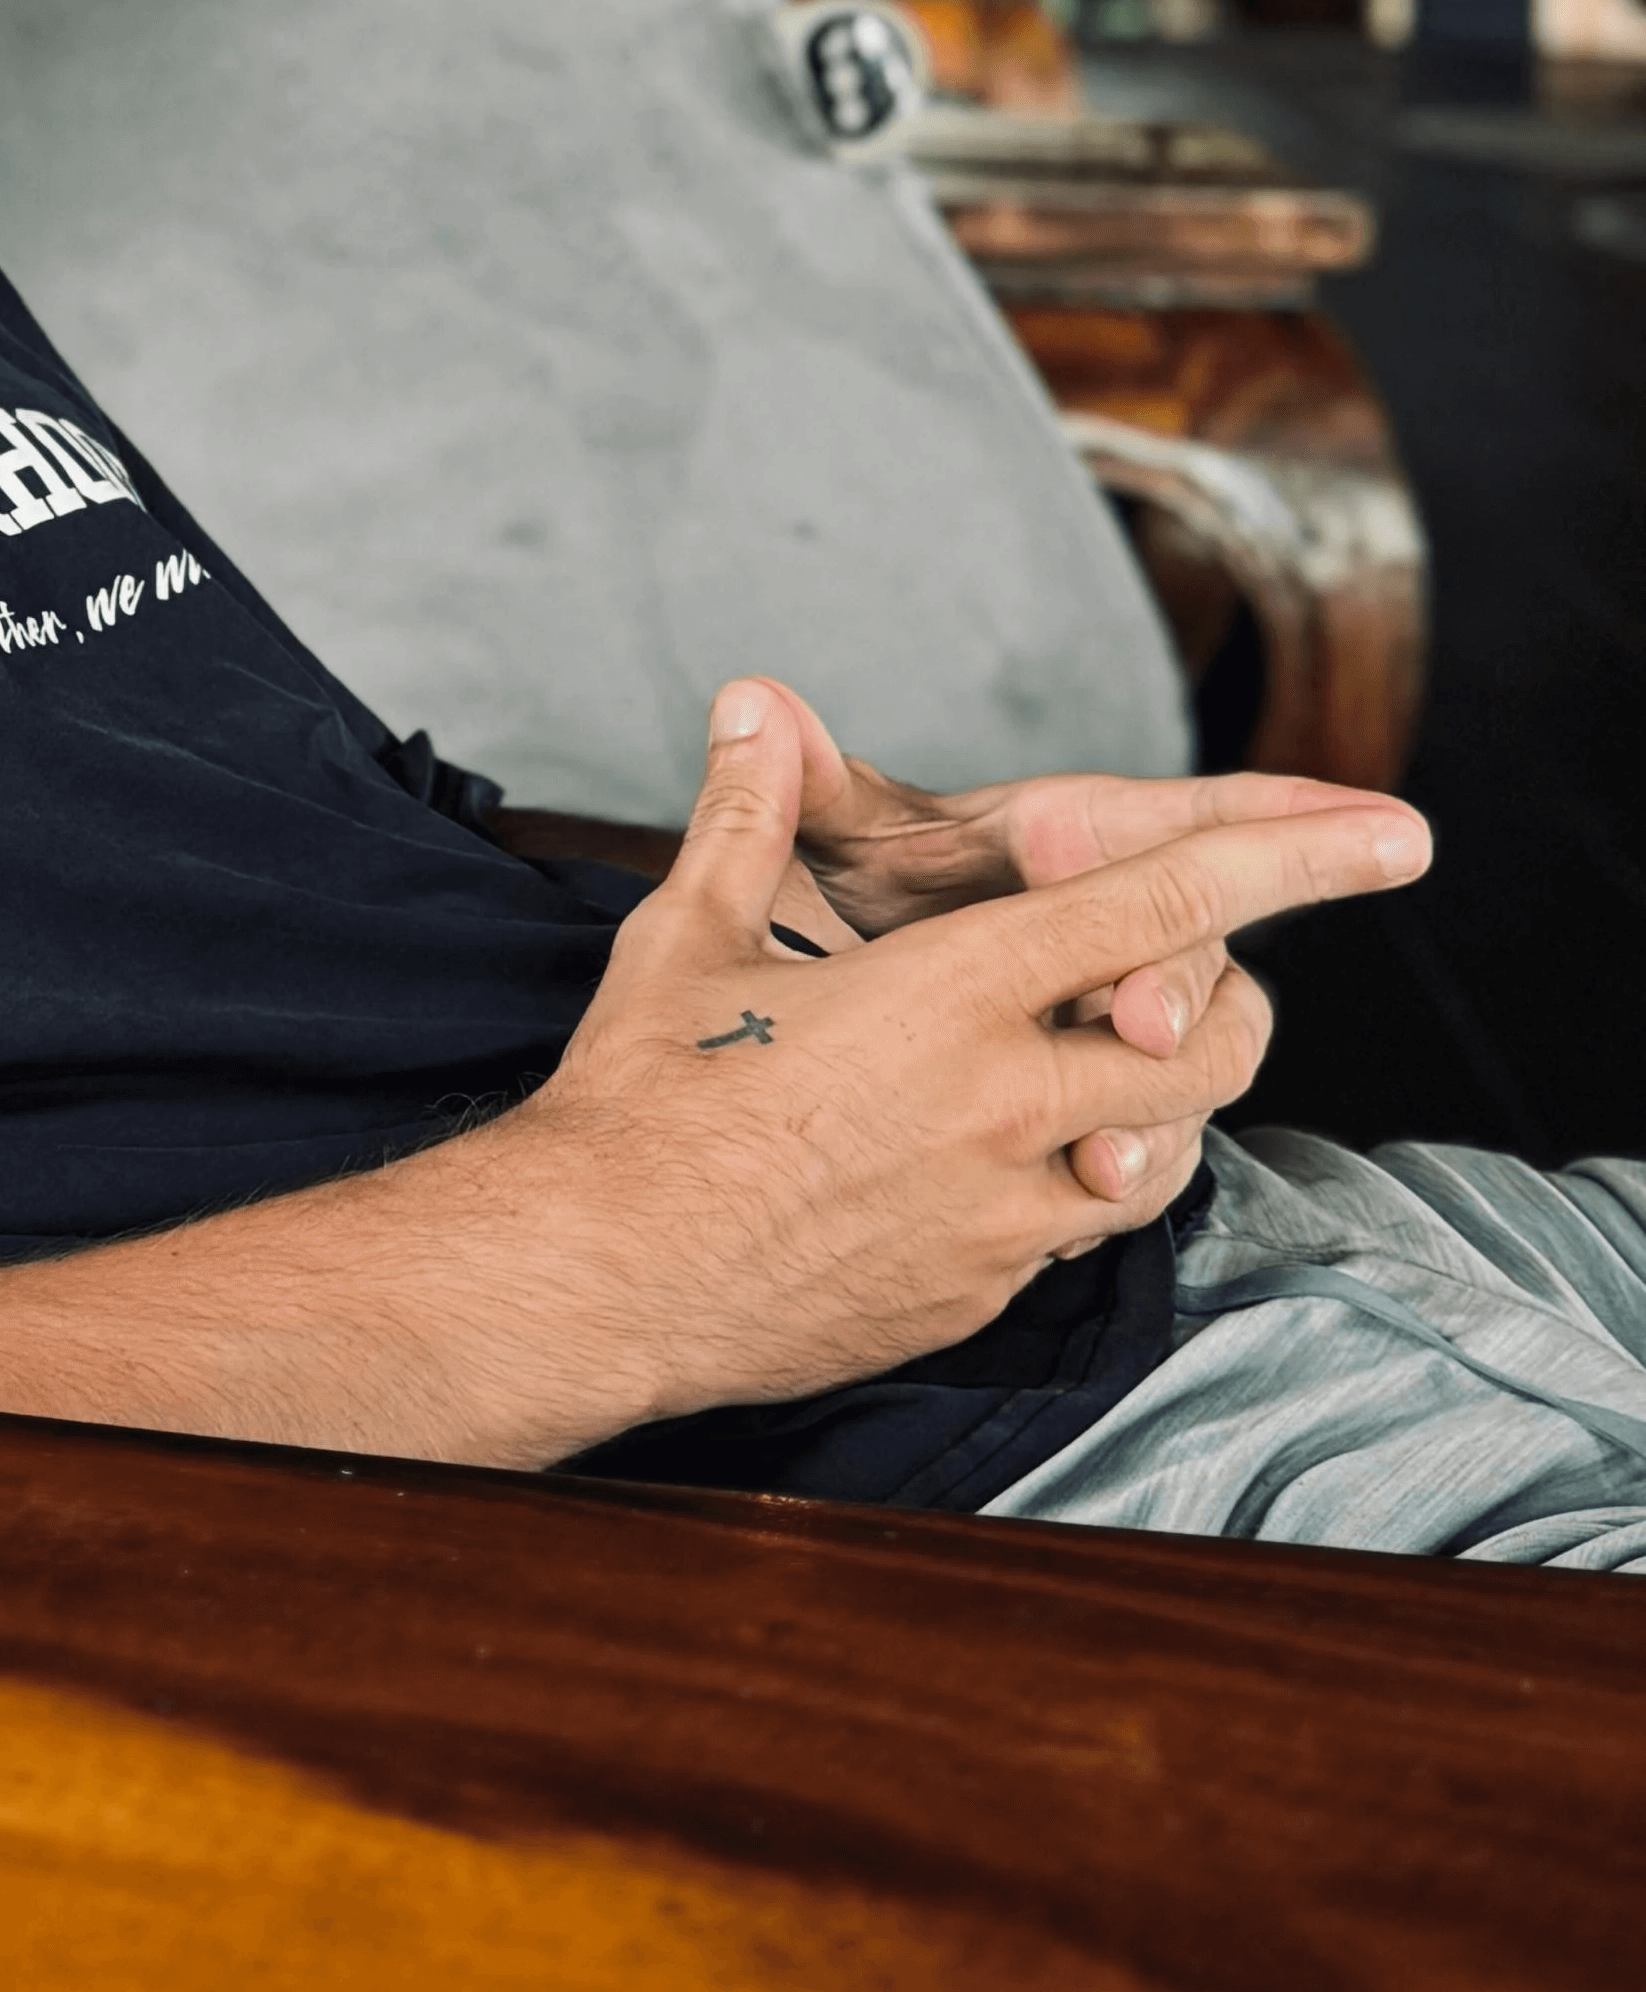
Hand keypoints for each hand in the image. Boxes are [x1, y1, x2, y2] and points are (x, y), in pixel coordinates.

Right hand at [508, 678, 1431, 1431]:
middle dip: (1225, 999)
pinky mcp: (976, 1290)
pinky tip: (996, 1156)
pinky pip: (1072, 1231)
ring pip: (1162, 1152)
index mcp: (948, 992)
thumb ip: (750, 812)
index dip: (1291, 857)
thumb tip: (758, 704)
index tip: (1395, 835)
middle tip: (1189, 975)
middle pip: (1208, 1044)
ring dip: (1156, 1101)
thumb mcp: (685, 934)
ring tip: (1097, 1066)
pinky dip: (1067, 1181)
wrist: (598, 1278)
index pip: (1161, 907)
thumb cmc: (637, 1097)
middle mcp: (1004, 1102)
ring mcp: (1001, 1212)